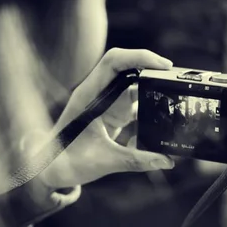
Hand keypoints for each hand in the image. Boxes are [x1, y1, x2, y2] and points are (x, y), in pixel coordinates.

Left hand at [34, 49, 174, 190]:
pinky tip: (158, 129)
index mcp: (89, 95)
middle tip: (176, 81)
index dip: (139, 57)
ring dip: (153, 93)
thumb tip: (166, 161)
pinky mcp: (113, 115)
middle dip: (153, 71)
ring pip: (135, 87)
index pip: (114, 62)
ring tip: (173, 103)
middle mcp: (99, 94)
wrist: (49, 170)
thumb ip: (136, 160)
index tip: (163, 65)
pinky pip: (137, 106)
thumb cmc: (66, 162)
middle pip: (129, 68)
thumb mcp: (103, 162)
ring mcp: (107, 103)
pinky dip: (149, 113)